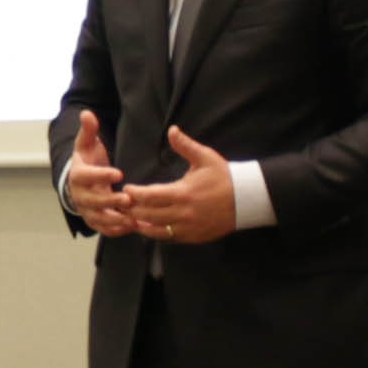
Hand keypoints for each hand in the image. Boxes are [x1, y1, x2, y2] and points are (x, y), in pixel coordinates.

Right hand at [60, 109, 128, 233]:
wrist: (80, 181)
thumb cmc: (87, 160)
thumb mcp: (86, 143)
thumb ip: (89, 130)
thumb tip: (87, 113)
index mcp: (78, 175)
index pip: (87, 176)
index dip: (101, 175)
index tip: (119, 173)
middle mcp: (79, 195)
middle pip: (93, 200)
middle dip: (111, 201)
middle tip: (129, 199)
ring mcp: (86, 210)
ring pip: (98, 218)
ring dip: (115, 220)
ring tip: (134, 218)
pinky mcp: (94, 220)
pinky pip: (104, 229)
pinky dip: (116, 230)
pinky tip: (132, 227)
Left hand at [118, 126, 244, 244]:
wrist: (247, 199)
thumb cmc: (224, 176)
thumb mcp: (205, 157)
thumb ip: (185, 145)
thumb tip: (172, 129)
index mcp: (183, 193)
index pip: (150, 196)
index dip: (135, 194)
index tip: (127, 189)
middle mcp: (183, 213)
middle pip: (148, 215)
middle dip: (132, 210)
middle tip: (121, 204)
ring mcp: (188, 228)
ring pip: (156, 231)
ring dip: (141, 224)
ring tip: (129, 218)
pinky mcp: (193, 237)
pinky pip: (169, 238)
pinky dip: (156, 233)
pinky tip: (148, 228)